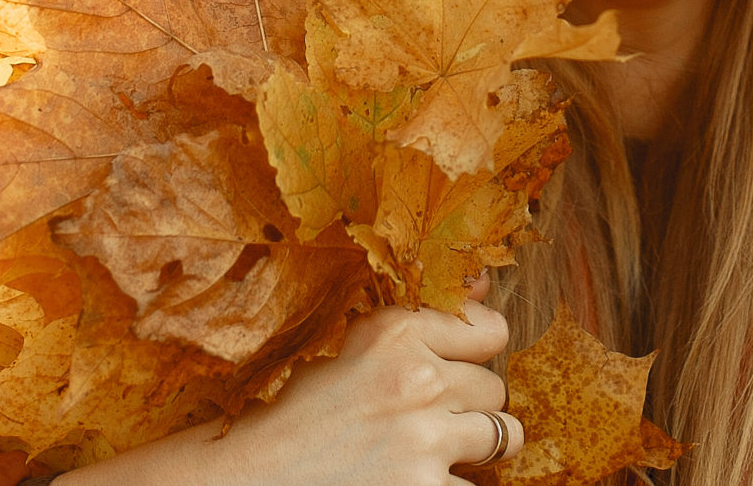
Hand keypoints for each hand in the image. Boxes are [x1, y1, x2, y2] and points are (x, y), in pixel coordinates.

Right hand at [79, 299, 520, 485]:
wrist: (248, 477)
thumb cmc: (293, 414)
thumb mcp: (348, 350)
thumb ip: (414, 325)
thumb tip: (481, 286)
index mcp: (394, 333)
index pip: (489, 331)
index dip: (477, 354)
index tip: (460, 368)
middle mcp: (417, 380)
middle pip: (494, 387)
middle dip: (468, 406)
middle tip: (423, 422)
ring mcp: (425, 441)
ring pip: (503, 436)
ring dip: (472, 448)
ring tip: (428, 454)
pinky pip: (475, 485)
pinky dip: (451, 484)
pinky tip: (412, 479)